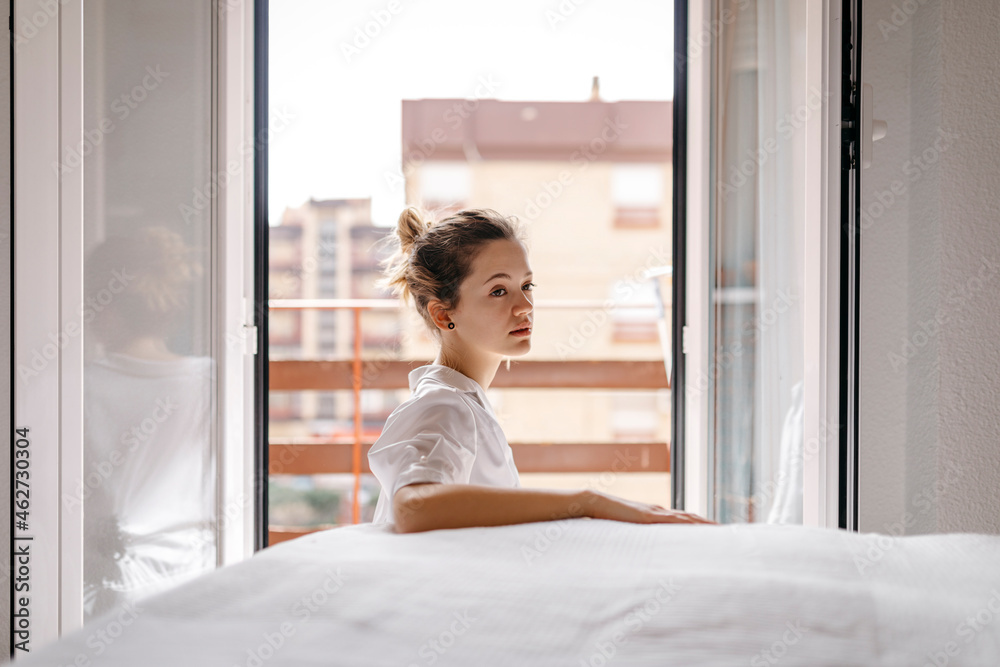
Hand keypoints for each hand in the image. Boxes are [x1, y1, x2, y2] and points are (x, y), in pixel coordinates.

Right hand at [584, 490, 717, 524]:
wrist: (597, 504)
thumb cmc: (610, 519)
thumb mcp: (630, 531)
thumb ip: (641, 537)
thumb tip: (650, 551)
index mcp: (658, 516)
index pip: (685, 521)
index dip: (702, 525)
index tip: (717, 532)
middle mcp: (661, 512)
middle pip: (692, 518)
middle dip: (710, 525)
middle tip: (730, 532)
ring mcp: (656, 513)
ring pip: (687, 518)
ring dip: (705, 524)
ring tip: (722, 531)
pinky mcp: (649, 517)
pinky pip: (673, 521)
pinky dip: (688, 524)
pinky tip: (699, 528)